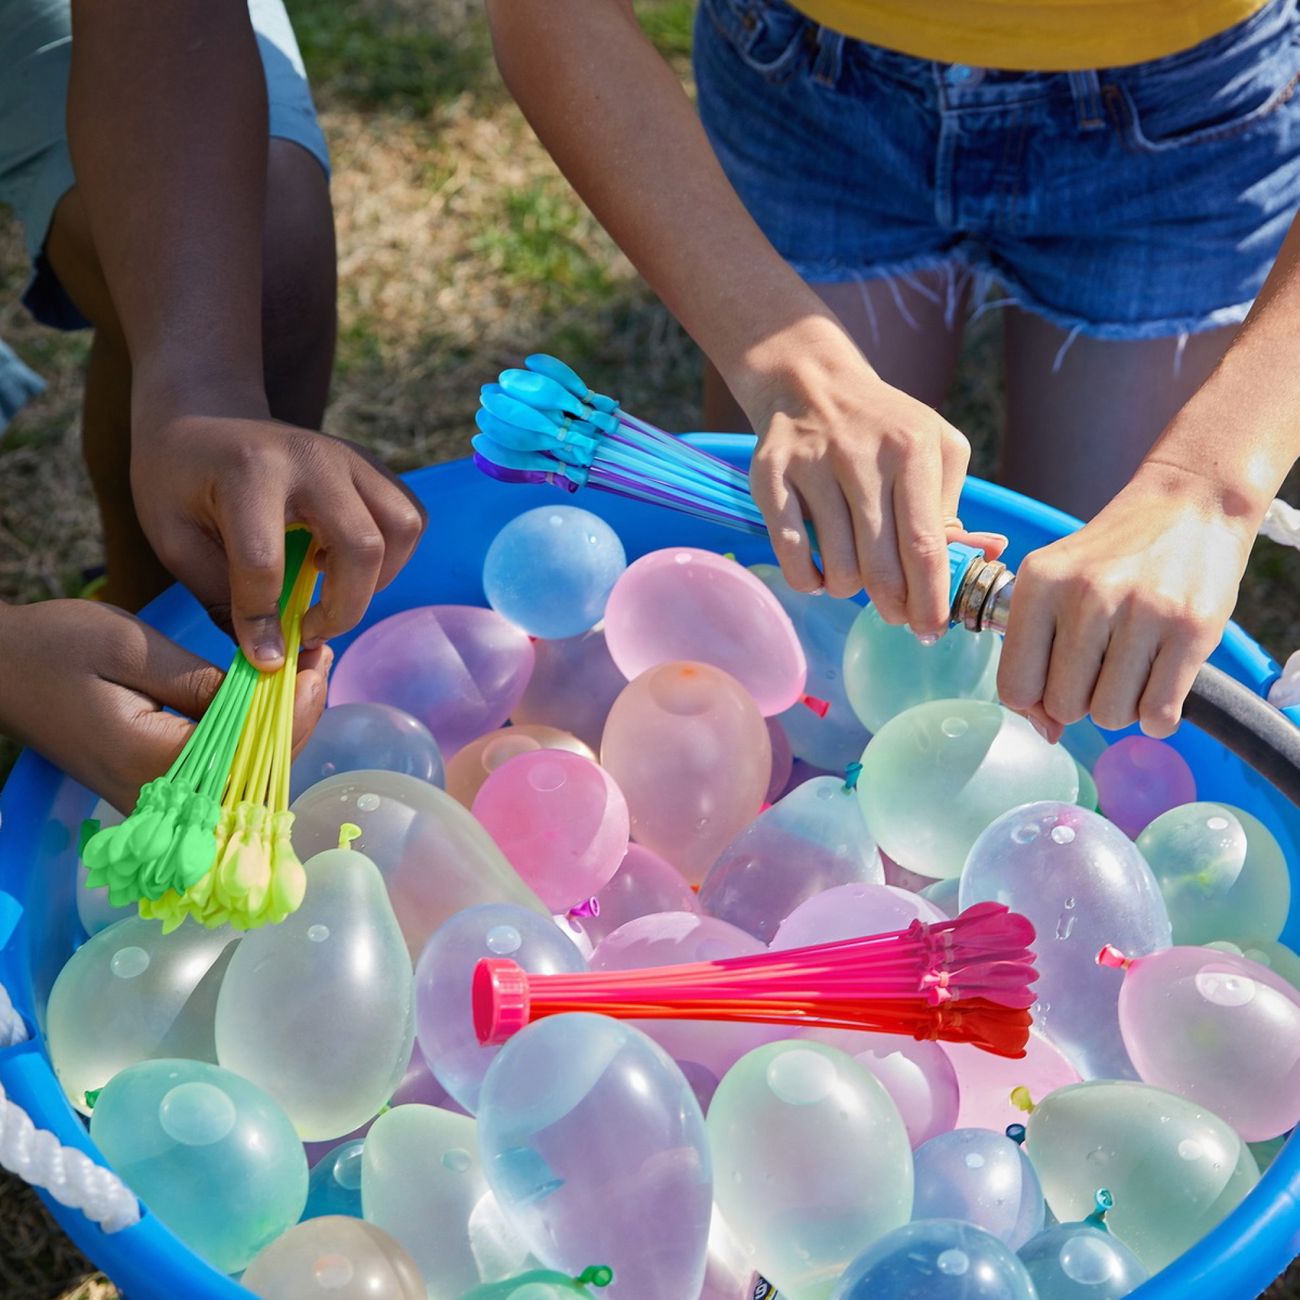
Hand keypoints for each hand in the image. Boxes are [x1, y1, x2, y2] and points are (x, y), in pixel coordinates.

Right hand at [0, 599, 329, 811]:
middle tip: (320, 658)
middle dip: (297, 714)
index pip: (252, 750)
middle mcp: (160, 798)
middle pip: (256, 772)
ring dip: (280, 724)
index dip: (297, 707)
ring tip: (305, 669)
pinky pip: (222, 771)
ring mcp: (158, 800)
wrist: (1, 668)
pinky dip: (251, 734)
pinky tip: (270, 693)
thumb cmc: (57, 649)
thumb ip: (203, 680)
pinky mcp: (157, 787)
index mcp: (154, 764)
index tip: (317, 661)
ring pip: (243, 775)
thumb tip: (269, 691)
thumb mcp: (133, 650)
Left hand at [130, 412, 425, 668]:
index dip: (264, 623)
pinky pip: (409, 516)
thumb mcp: (173, 536)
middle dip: (343, 608)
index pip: (266, 563)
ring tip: (335, 592)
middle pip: (362, 546)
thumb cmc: (178, 479)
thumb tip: (270, 657)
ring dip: (378, 579)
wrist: (204, 412)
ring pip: (402, 528)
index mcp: (250, 471)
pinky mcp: (371, 465)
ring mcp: (350, 457)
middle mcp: (313, 458)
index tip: (263, 659)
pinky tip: (347, 562)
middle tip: (308, 629)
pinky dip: (392, 554)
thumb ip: (219, 594)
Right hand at [738, 327, 1003, 632]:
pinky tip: (819, 574)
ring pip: (837, 566)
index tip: (933, 629)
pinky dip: (808, 580)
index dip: (931, 597)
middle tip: (896, 615)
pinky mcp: (770, 476)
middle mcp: (860, 455)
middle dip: (894, 605)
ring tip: (854, 578)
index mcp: (911, 449)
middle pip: (881, 564)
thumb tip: (980, 558)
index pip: (925, 544)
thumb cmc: (884, 427)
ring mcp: (811, 465)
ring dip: (849, 590)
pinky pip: (792, 555)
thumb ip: (952, 505)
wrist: (811, 383)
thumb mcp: (934, 448)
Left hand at [998, 465, 1255, 740]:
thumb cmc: (1113, 556)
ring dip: (1120, 707)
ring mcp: (1141, 611)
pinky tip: (1158, 686)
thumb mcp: (1055, 580)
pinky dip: (1157, 717)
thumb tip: (1045, 733)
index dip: (1032, 703)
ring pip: (1110, 715)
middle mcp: (1086, 595)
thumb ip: (1034, 651)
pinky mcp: (1192, 628)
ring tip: (1130, 671)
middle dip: (1080, 702)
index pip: (1015, 686)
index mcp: (1039, 582)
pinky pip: (1157, 714)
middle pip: (1063, 706)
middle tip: (1100, 670)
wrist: (1189, 504)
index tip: (1053, 687)